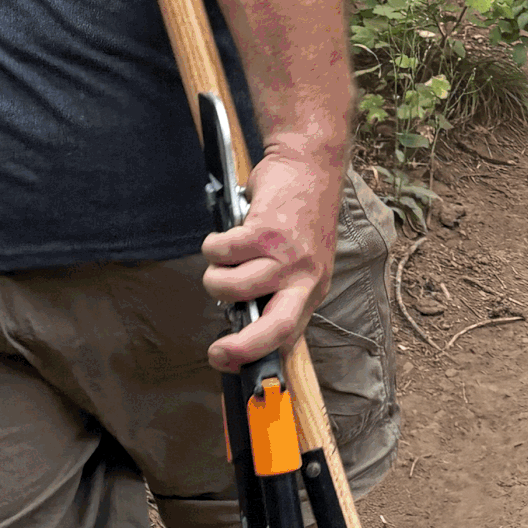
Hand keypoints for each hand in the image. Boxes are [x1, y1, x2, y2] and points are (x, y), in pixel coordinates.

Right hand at [203, 131, 346, 371]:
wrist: (309, 165)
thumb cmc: (299, 215)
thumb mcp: (301, 260)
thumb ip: (277, 289)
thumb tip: (242, 320)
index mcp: (312, 290)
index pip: (289, 336)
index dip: (258, 356)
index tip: (230, 362)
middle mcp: (305, 278)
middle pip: (274, 329)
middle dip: (242, 348)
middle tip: (218, 353)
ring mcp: (286, 256)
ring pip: (231, 287)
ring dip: (215, 275)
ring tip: (225, 257)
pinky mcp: (265, 232)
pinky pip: (220, 252)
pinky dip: (214, 245)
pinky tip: (230, 233)